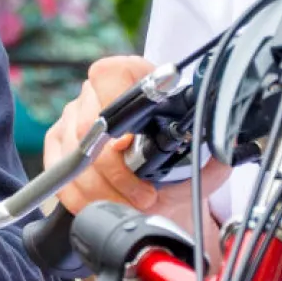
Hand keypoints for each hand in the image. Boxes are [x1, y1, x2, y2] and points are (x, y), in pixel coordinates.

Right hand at [45, 56, 218, 237]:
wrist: (158, 188)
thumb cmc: (175, 163)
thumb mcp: (197, 153)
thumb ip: (210, 145)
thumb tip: (224, 144)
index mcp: (132, 78)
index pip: (110, 74)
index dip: (116, 107)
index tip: (130, 143)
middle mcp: (95, 94)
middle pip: (88, 126)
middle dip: (117, 171)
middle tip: (145, 194)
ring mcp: (71, 118)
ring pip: (73, 156)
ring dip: (104, 191)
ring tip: (133, 204)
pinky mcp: (57, 146)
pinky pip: (60, 176)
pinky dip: (83, 199)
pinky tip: (106, 206)